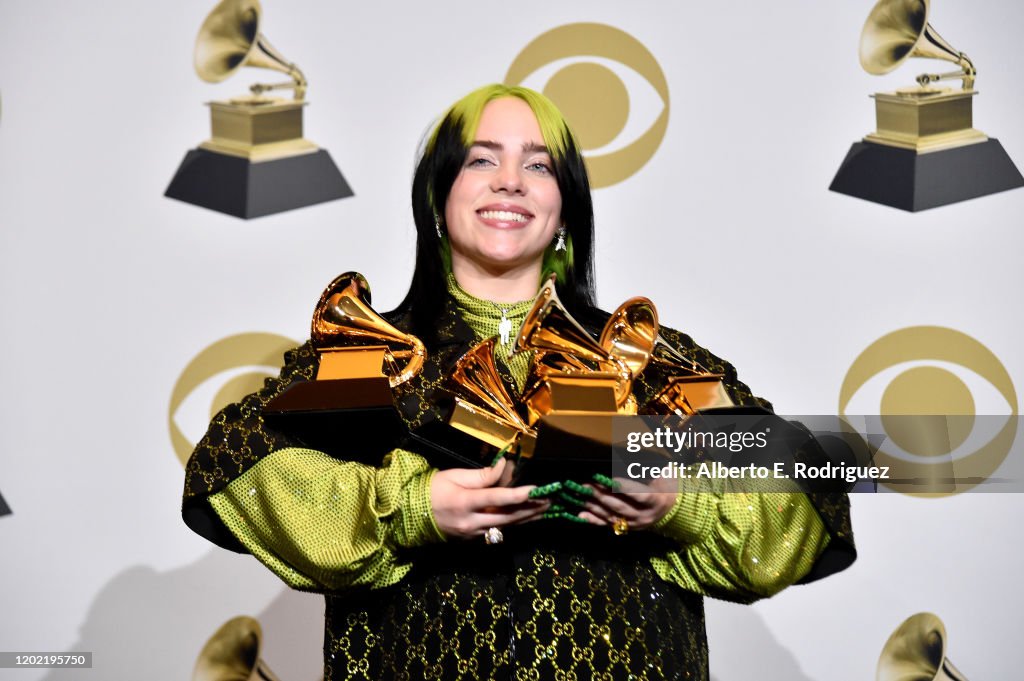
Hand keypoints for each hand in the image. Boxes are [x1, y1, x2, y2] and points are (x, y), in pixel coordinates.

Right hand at [429, 458, 548, 539]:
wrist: (411, 515)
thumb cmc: (433, 489)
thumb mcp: (455, 476)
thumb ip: (483, 475)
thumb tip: (505, 467)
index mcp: (464, 502)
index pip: (497, 498)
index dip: (519, 494)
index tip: (537, 489)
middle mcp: (471, 522)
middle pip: (508, 517)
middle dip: (531, 509)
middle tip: (550, 500)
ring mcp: (472, 534)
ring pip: (506, 527)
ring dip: (527, 518)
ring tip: (545, 510)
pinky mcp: (473, 539)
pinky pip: (498, 532)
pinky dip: (513, 524)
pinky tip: (526, 518)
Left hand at [574, 474, 677, 530]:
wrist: (673, 509)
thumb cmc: (667, 485)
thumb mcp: (663, 475)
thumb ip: (648, 468)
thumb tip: (631, 454)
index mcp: (656, 500)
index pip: (639, 494)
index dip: (624, 487)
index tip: (609, 478)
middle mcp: (645, 515)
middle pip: (620, 506)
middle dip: (601, 494)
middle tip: (585, 484)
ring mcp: (635, 524)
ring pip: (612, 515)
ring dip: (593, 505)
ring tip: (579, 494)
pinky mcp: (627, 528)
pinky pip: (608, 524)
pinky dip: (593, 519)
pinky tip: (581, 514)